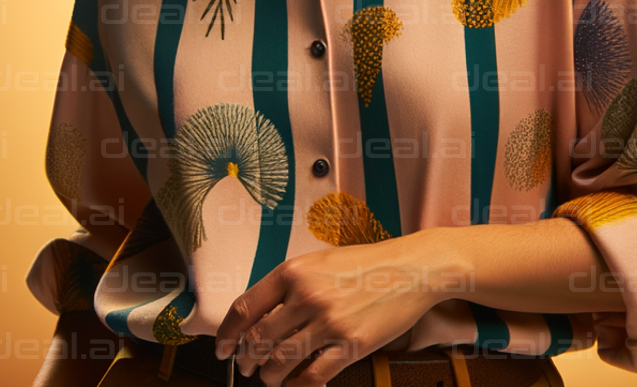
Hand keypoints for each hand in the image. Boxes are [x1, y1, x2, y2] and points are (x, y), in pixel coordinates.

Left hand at [214, 236, 450, 386]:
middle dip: (246, 361)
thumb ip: (289, 285)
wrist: (413, 268)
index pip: (244, 309)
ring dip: (268, 377)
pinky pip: (312, 376)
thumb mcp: (319, 262)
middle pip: (258, 340)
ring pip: (280, 361)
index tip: (222, 349)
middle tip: (246, 368)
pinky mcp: (351, 345)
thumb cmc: (368, 263)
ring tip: (269, 379)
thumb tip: (261, 315)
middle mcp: (306, 296)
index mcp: (293, 272)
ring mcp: (329, 322)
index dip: (227, 335)